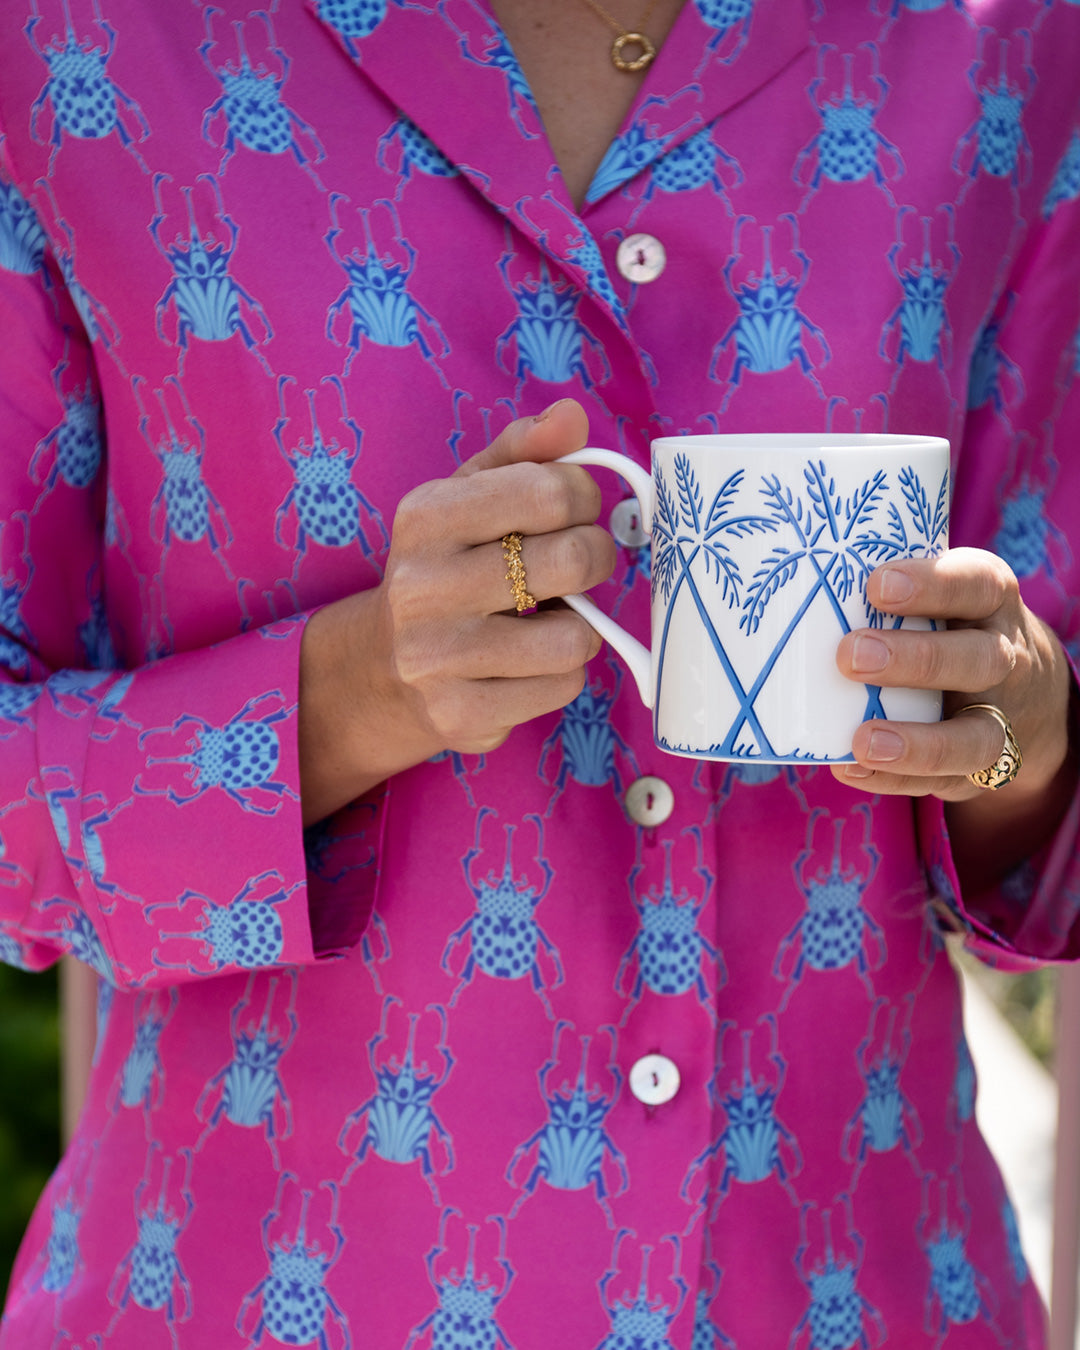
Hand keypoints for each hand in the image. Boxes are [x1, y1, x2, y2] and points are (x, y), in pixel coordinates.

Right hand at [298, 399, 615, 823]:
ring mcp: (438, 658)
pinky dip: (561, 673)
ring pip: (576, 637)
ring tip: (549, 618)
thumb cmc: (446, 566)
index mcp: (426, 517)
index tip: (573, 510)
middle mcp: (423, 587)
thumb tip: (572, 415)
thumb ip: (523, 452)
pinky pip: (561, 687)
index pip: (549, 490)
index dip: (583, 497)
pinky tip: (529, 662)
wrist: (383, 667)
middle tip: (577, 563)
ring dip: (579, 625)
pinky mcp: (461, 714)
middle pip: (571, 559)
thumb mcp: (468, 496)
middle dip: (593, 558)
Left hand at [830, 547, 1076, 885]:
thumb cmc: (950, 628)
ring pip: (976, 736)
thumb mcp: (942, 597)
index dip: (933, 584)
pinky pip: (947, 781)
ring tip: (862, 739)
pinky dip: (897, 778)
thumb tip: (790, 585)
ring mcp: (1002, 719)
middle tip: (850, 656)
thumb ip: (885, 591)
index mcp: (992, 603)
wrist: (1026, 695)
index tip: (877, 586)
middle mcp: (1006, 658)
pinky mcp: (985, 769)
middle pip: (979, 659)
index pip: (977, 584)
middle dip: (916, 659)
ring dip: (918, 743)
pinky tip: (851, 767)